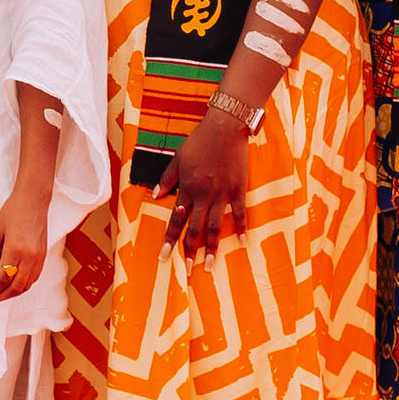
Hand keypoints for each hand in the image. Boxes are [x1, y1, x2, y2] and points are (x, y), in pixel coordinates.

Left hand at [0, 177, 53, 301]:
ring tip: (0, 294)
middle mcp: (30, 257)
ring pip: (27, 285)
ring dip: (13, 293)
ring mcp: (39, 258)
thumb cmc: (12, 212)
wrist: (33, 201)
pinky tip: (13, 285)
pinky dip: (24, 285)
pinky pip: (34, 278)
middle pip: (17, 287)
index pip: (3, 278)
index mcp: (16, 250)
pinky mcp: (44, 257)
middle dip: (2, 296)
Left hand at [158, 111, 251, 262]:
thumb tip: (155, 195)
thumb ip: (167, 178)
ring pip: (215, 226)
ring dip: (211, 247)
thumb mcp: (177, 158)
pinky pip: (240, 213)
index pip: (176, 219)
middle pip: (194, 228)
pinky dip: (241, 227)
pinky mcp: (238, 189)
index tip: (164, 256)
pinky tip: (242, 242)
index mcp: (187, 188)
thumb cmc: (199, 141)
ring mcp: (222, 194)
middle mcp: (203, 195)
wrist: (224, 128)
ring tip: (209, 266)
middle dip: (189, 250)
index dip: (170, 239)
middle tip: (187, 270)